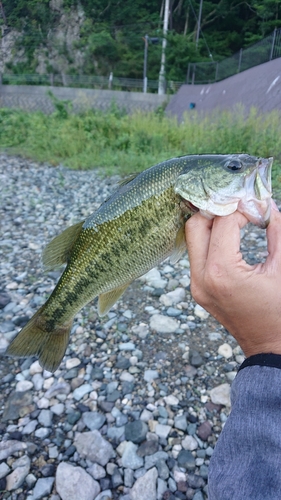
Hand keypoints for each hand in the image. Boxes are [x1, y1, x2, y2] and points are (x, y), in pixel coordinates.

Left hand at [185, 203, 280, 356]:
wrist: (269, 346)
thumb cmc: (279, 311)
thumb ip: (276, 231)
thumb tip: (267, 206)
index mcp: (222, 272)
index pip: (223, 223)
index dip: (242, 209)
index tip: (258, 209)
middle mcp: (201, 278)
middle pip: (196, 226)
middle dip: (218, 211)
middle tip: (240, 209)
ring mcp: (196, 285)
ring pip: (193, 239)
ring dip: (212, 225)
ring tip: (237, 221)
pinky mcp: (197, 289)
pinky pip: (197, 255)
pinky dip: (211, 241)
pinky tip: (230, 238)